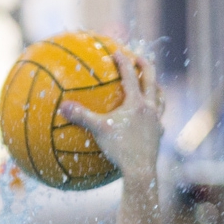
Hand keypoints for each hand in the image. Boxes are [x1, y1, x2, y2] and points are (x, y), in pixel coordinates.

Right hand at [59, 50, 163, 185]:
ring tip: (152, 84)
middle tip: (138, 58)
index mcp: (137, 103)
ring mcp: (157, 122)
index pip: (130, 75)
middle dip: (145, 66)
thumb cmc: (120, 150)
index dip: (123, 62)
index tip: (116, 52)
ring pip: (161, 98)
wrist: (141, 171)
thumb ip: (81, 116)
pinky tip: (151, 119)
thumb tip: (62, 106)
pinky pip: (159, 120)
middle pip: (151, 80)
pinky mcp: (159, 136)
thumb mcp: (99, 131)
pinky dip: (155, 114)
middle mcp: (150, 109)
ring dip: (156, 88)